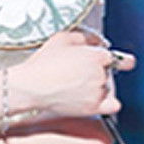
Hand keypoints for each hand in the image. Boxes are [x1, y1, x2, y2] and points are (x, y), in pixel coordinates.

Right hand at [9, 30, 131, 118]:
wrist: (30, 86)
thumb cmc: (43, 63)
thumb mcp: (62, 38)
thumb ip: (86, 36)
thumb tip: (98, 41)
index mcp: (96, 56)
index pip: (109, 57)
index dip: (101, 58)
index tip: (109, 61)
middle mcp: (100, 74)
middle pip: (107, 72)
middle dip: (95, 72)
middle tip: (75, 74)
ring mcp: (98, 92)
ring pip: (106, 88)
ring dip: (97, 87)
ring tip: (75, 87)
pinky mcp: (93, 107)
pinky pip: (112, 106)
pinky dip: (109, 103)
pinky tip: (98, 99)